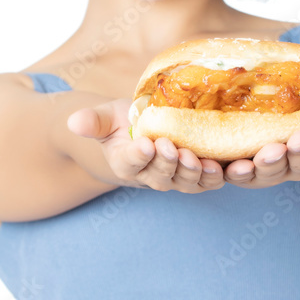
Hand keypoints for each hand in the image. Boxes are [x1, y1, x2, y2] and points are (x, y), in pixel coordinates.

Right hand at [66, 98, 224, 192]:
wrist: (141, 134)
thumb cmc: (120, 124)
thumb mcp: (104, 118)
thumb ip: (92, 121)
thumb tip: (74, 121)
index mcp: (126, 163)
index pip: (129, 163)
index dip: (137, 156)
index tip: (143, 145)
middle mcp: (151, 176)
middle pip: (159, 176)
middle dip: (166, 164)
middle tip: (171, 148)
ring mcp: (176, 177)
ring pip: (185, 182)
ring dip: (192, 172)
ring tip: (196, 159)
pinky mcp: (198, 173)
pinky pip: (208, 180)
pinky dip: (217, 176)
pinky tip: (226, 167)